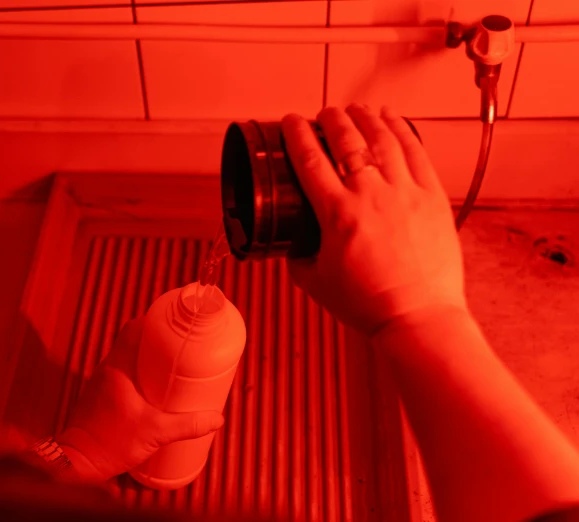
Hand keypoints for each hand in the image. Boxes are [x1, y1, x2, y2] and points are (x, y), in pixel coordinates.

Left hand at [57, 318, 224, 481]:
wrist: (77, 463)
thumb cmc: (111, 443)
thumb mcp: (155, 432)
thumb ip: (187, 425)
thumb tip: (216, 419)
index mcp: (117, 367)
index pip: (132, 329)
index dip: (153, 321)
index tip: (175, 324)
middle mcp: (107, 369)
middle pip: (131, 340)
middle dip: (156, 340)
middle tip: (180, 345)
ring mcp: (102, 382)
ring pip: (127, 357)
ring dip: (146, 357)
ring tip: (172, 364)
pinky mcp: (101, 396)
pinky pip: (122, 373)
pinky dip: (138, 373)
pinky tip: (154, 387)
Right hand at [281, 105, 468, 336]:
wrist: (416, 317)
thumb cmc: (368, 305)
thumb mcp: (316, 283)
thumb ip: (298, 259)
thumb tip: (291, 246)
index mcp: (337, 214)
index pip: (310, 160)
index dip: (297, 135)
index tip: (291, 121)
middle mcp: (370, 195)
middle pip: (347, 141)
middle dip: (332, 119)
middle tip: (324, 112)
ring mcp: (404, 193)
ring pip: (383, 140)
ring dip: (366, 119)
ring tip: (356, 109)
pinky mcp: (431, 197)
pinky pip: (416, 152)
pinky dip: (402, 130)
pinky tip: (392, 119)